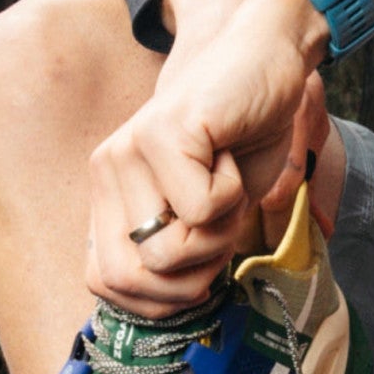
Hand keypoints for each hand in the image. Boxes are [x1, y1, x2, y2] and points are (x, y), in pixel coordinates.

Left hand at [88, 0, 329, 313]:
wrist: (267, 62)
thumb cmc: (243, 139)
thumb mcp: (210, 215)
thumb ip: (180, 257)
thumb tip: (168, 310)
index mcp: (109, 193)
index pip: (105, 284)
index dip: (159, 298)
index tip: (199, 267)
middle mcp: (107, 170)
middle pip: (133, 278)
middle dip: (192, 272)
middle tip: (219, 225)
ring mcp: (129, 151)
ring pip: (166, 251)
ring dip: (218, 232)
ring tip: (224, 184)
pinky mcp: (162, 134)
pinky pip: (199, 209)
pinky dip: (233, 194)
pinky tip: (229, 153)